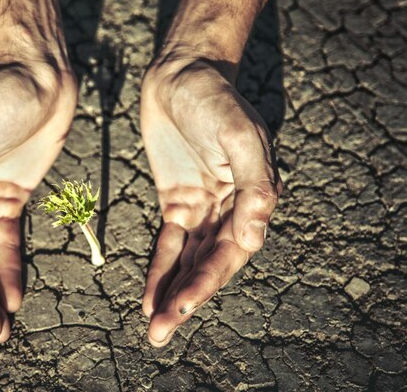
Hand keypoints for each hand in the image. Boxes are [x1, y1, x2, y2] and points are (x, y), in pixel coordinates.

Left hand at [140, 58, 281, 346]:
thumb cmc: (214, 99)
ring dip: (172, 292)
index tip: (179, 308)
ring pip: (188, 260)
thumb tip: (257, 238)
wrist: (181, 73)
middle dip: (185, 299)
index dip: (205, 283)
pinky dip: (160, 268)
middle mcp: (230, 209)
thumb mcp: (238, 134)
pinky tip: (149, 294)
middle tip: (161, 333)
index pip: (228, 253)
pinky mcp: (177, 200)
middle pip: (207, 264)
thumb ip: (253, 184)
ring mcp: (203, 207)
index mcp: (251, 198)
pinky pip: (169, 242)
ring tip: (153, 326)